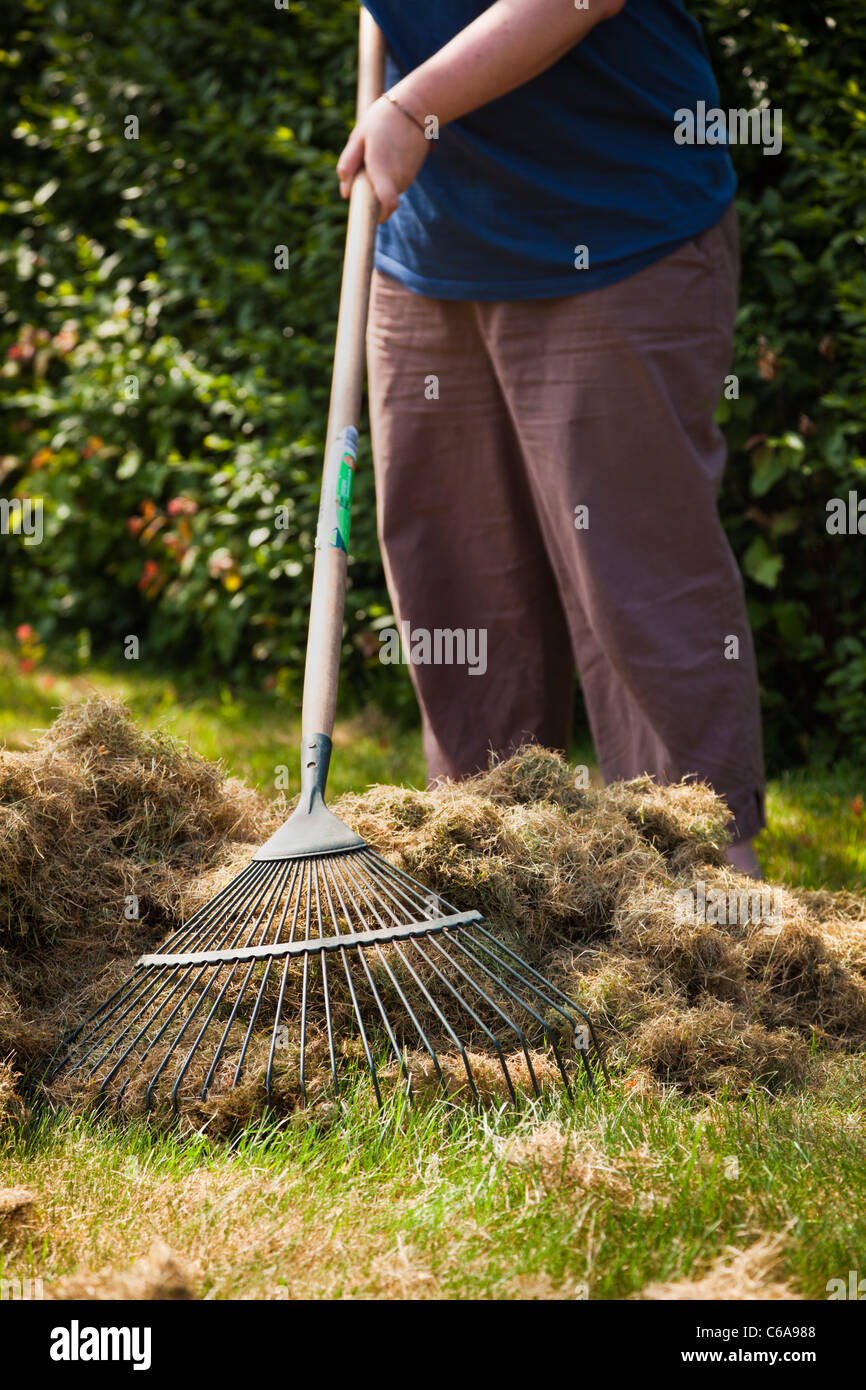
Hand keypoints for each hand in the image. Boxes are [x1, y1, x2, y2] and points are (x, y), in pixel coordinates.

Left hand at [337, 96, 429, 222]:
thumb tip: (344, 194)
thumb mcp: (358, 137)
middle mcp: (398, 178)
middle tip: (364, 163)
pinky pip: (395, 181)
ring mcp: (408, 177)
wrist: (415, 106)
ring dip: (379, 180)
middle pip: (381, 200)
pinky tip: (388, 153)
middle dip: (370, 192)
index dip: (379, 216)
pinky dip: (388, 174)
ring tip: (377, 153)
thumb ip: (348, 164)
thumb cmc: (382, 119)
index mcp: (382, 170)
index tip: (368, 216)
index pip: (388, 206)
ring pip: (388, 190)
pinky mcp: (412, 172)